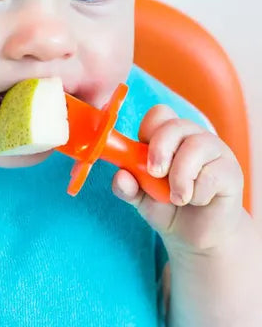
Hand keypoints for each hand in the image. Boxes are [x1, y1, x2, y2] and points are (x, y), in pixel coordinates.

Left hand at [112, 104, 244, 253]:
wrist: (197, 237)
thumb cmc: (167, 207)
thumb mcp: (140, 198)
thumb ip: (126, 187)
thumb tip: (120, 176)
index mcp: (169, 136)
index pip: (159, 114)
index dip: (147, 130)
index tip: (139, 157)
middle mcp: (193, 136)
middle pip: (175, 124)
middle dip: (159, 149)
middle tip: (154, 173)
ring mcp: (215, 151)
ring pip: (196, 147)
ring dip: (179, 176)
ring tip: (177, 198)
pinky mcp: (231, 172)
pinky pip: (212, 174)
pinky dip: (198, 193)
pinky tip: (197, 200)